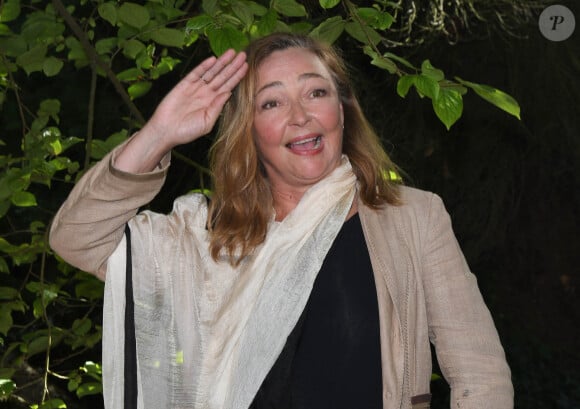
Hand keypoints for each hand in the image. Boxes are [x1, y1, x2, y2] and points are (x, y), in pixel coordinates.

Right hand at [116, 50, 247, 172]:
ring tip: (231, 53)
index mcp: (213, 103)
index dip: (237, 77)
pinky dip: (204, 66)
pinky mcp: (183, 85)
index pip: (228, 86)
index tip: (247, 67)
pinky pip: (196, 73)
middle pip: (222, 77)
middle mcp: (206, 93)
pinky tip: (213, 60)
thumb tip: (228, 93)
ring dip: (221, 62)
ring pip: (211, 72)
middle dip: (232, 66)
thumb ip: (217, 107)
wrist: (166, 131)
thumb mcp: (207, 122)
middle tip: (243, 55)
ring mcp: (195, 88)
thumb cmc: (187, 131)